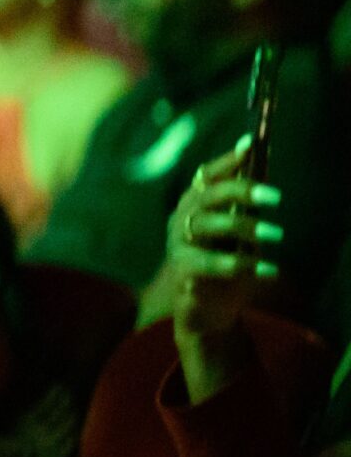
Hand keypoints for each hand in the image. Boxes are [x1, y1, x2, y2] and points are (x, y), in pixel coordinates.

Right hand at [166, 139, 284, 344]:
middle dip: (240, 191)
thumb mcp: (238, 234)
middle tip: (275, 197)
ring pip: (207, 226)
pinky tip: (269, 269)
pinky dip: (241, 266)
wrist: (205, 311)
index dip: (227, 160)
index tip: (250, 145)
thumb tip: (263, 171)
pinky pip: (210, 264)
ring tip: (277, 235)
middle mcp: (182, 219)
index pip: (207, 175)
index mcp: (194, 205)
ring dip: (243, 227)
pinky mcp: (182, 272)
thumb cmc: (223, 265)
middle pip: (208, 196)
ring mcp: (178, 245)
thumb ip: (244, 207)